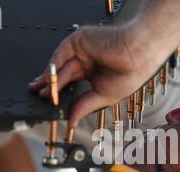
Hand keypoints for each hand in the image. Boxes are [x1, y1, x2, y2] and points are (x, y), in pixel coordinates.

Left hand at [29, 25, 163, 127]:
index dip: (61, 92)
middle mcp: (86, 59)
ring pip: (61, 65)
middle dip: (50, 86)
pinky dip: (54, 67)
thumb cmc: (131, 73)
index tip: (52, 103)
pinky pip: (61, 54)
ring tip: (43, 93)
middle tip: (40, 96)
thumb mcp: (103, 96)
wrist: (139, 55)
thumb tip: (71, 123)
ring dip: (51, 80)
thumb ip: (83, 107)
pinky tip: (49, 80)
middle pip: (63, 74)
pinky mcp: (78, 40)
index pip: (72, 82)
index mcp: (94, 72)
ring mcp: (82, 49)